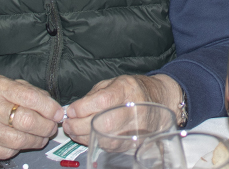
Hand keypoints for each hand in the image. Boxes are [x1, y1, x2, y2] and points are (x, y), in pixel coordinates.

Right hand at [0, 75, 62, 159]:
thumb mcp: (5, 86)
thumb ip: (30, 93)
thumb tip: (54, 107)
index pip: (30, 97)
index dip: (49, 108)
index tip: (58, 114)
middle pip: (27, 121)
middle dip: (46, 127)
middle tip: (51, 128)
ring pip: (19, 140)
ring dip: (36, 141)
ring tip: (40, 137)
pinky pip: (7, 152)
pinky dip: (17, 149)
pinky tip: (18, 142)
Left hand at [62, 74, 181, 144]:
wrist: (160, 100)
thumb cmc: (134, 90)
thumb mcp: (114, 82)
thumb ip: (94, 94)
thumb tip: (75, 109)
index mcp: (126, 89)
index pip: (102, 101)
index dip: (82, 108)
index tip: (71, 110)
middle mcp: (132, 109)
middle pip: (102, 122)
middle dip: (78, 125)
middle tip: (69, 123)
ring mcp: (135, 127)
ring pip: (104, 138)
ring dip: (83, 136)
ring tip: (74, 130)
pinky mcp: (133, 141)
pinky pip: (108, 146)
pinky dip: (93, 142)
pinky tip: (87, 136)